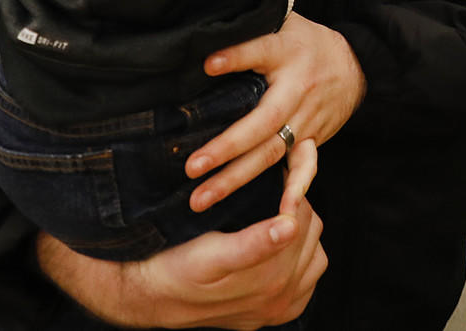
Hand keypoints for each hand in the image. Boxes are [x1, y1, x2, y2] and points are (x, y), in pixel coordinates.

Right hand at [35, 176, 326, 330]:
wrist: (151, 298)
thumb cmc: (174, 268)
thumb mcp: (206, 256)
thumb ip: (252, 245)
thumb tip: (288, 227)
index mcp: (269, 283)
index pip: (300, 220)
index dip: (297, 184)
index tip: (294, 153)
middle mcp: (280, 298)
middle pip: (311, 231)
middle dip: (298, 199)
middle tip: (284, 168)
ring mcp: (281, 307)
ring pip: (314, 248)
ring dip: (301, 224)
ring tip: (277, 200)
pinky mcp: (277, 311)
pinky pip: (308, 273)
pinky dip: (301, 251)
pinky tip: (281, 232)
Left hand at [184, 14, 364, 210]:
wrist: (357, 65)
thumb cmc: (306, 43)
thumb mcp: (283, 22)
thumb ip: (249, 29)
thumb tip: (203, 34)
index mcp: (287, 52)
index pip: (261, 51)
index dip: (237, 57)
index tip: (208, 65)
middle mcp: (298, 89)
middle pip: (263, 120)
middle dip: (227, 146)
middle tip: (192, 166)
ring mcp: (307, 119)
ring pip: (271, 151)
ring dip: (237, 178)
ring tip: (202, 198)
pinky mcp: (313, 139)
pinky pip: (302, 168)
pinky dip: (293, 192)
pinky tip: (279, 215)